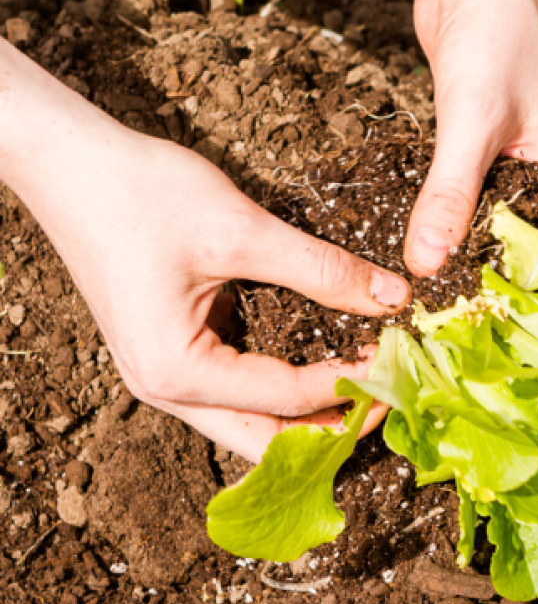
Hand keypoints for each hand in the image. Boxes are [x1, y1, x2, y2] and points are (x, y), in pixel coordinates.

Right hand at [2, 45, 409, 461]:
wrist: (70, 163)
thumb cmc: (139, 193)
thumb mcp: (242, 230)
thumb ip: (321, 269)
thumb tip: (393, 297)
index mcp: (177, 371)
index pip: (285, 397)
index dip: (351, 384)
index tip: (400, 364)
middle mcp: (165, 389)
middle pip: (264, 439)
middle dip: (328, 429)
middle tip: (386, 402)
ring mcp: (162, 375)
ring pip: (249, 422)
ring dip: (305, 414)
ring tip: (364, 390)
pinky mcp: (170, 351)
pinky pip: (233, 391)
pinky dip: (279, 388)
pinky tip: (320, 367)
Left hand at [405, 0, 537, 275]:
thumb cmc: (496, 33)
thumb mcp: (471, 124)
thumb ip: (451, 197)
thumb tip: (427, 264)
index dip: (510, 286)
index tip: (461, 309)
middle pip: (526, 251)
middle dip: (481, 270)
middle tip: (430, 299)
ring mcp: (533, 170)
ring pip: (497, 229)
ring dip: (462, 245)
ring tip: (420, 274)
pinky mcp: (497, 156)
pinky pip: (477, 202)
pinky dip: (452, 215)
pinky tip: (419, 234)